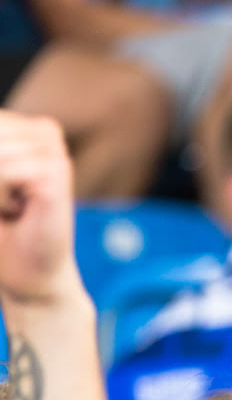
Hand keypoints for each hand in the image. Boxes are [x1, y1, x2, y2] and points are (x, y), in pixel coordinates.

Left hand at [0, 113, 82, 307]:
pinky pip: (4, 171)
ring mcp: (55, 151)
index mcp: (25, 128)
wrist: (29, 272)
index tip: (1, 192)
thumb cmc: (1, 227)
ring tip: (8, 206)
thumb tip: (3, 161)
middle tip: (3, 202)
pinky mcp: (58, 172)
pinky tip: (17, 210)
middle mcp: (45, 132)